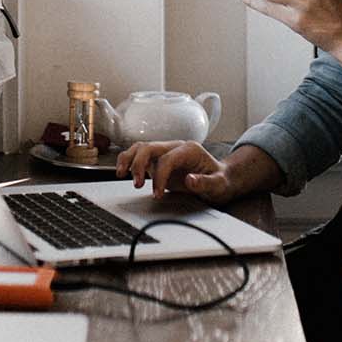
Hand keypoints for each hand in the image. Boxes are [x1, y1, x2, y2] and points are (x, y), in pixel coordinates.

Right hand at [114, 141, 242, 203]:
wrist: (221, 179)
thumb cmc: (220, 180)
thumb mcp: (219, 185)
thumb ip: (206, 182)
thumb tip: (190, 180)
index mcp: (189, 150)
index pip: (167, 159)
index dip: (159, 176)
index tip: (157, 194)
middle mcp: (175, 147)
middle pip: (149, 147)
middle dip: (139, 165)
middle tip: (137, 184)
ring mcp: (165, 152)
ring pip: (141, 147)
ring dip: (129, 159)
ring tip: (121, 174)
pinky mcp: (158, 160)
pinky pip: (139, 155)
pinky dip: (129, 161)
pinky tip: (123, 172)